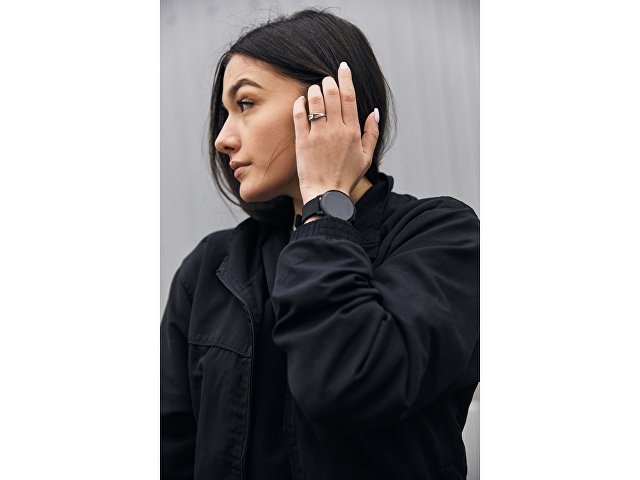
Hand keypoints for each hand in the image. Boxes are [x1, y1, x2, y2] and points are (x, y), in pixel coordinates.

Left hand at [292, 62, 378, 203]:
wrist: (327, 195)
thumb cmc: (346, 177)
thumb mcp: (366, 156)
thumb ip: (372, 132)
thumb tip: (373, 111)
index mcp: (353, 131)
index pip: (349, 97)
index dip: (346, 78)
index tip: (343, 67)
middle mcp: (336, 129)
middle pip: (332, 93)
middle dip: (328, 81)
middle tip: (326, 79)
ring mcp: (318, 134)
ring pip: (316, 100)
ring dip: (315, 89)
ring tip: (315, 89)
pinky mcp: (303, 141)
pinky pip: (300, 114)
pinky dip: (300, 103)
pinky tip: (301, 100)